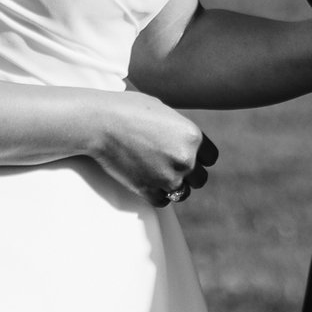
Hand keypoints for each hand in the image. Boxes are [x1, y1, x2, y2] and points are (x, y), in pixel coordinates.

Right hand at [86, 91, 216, 205]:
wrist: (100, 122)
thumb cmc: (129, 109)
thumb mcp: (164, 112)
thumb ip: (180, 131)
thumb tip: (186, 143)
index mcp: (193, 136)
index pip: (211, 157)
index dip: (199, 157)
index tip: (187, 156)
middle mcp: (186, 159)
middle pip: (200, 179)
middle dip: (188, 174)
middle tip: (170, 166)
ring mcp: (168, 177)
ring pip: (183, 193)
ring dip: (174, 186)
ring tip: (158, 174)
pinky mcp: (149, 190)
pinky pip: (163, 201)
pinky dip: (156, 194)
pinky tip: (147, 182)